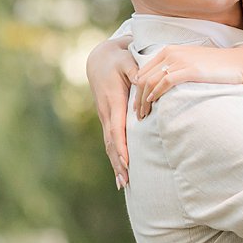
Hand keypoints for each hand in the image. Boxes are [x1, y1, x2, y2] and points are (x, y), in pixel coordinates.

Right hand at [85, 35, 135, 187]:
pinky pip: (110, 139)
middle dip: (118, 163)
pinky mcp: (107, 118)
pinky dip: (114, 156)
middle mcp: (106, 111)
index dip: (121, 146)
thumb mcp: (127, 60)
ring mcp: (105, 116)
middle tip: (125, 182)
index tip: (127, 161)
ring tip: (123, 184)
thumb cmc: (119, 58)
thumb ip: (136, 70)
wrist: (100, 57)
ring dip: (115, 164)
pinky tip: (121, 170)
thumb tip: (142, 82)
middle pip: (111, 142)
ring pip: (109, 143)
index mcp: (113, 100)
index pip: (117, 128)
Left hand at [131, 44, 242, 119]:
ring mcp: (180, 60)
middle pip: (143, 77)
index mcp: (169, 50)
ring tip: (143, 115)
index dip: (137, 89)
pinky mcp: (189, 69)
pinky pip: (165, 82)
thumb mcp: (190, 63)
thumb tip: (161, 85)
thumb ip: (175, 69)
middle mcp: (171, 53)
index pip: (143, 71)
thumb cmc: (216, 67)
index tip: (137, 105)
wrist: (238, 63)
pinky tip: (153, 102)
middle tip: (137, 114)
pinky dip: (156, 93)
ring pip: (151, 81)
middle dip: (137, 98)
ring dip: (144, 100)